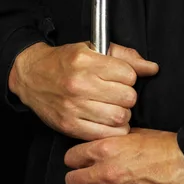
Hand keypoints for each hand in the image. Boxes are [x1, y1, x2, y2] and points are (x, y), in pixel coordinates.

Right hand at [8, 42, 158, 140]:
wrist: (31, 76)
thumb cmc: (64, 62)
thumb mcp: (92, 49)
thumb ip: (125, 57)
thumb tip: (152, 68)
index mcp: (86, 61)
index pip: (129, 75)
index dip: (128, 77)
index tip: (120, 78)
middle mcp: (79, 84)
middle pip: (127, 97)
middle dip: (127, 96)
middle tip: (117, 94)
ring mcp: (74, 106)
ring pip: (120, 117)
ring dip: (121, 114)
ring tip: (112, 108)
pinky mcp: (69, 125)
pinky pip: (106, 134)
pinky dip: (112, 130)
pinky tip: (106, 121)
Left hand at [64, 128, 183, 183]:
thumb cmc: (167, 148)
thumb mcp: (134, 133)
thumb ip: (112, 140)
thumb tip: (99, 145)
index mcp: (106, 149)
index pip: (70, 158)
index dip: (74, 160)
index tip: (79, 163)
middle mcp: (105, 172)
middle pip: (71, 181)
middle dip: (76, 180)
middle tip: (83, 180)